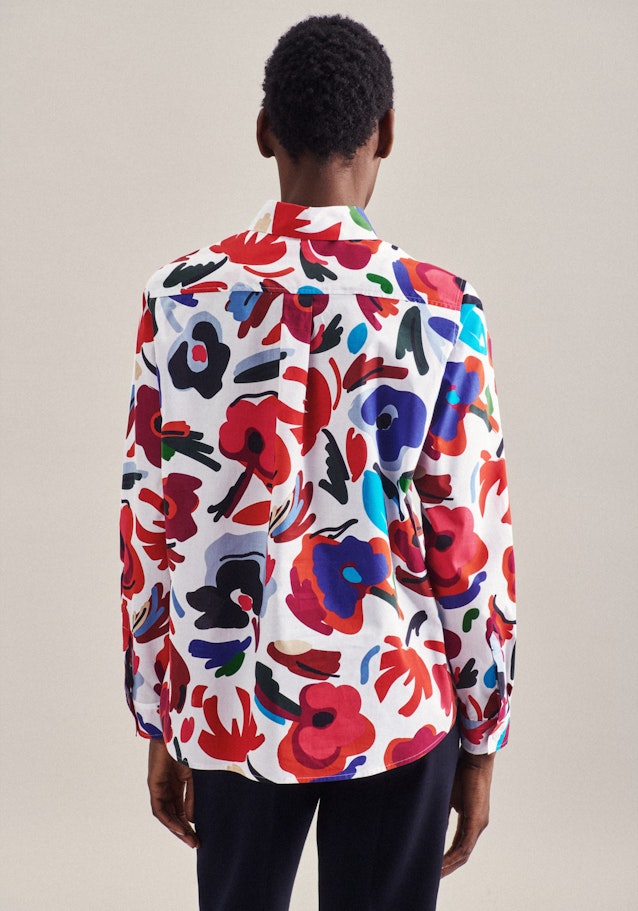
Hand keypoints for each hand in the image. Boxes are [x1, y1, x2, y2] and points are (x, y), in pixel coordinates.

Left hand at [147, 738, 199, 848]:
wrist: (176, 731)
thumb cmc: (186, 747)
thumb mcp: (193, 776)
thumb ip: (191, 796)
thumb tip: (192, 819)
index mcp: (177, 784)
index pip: (181, 809)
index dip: (189, 824)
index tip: (199, 836)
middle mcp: (167, 787)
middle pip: (173, 815)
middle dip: (183, 830)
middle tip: (195, 843)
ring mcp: (159, 787)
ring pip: (166, 815)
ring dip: (177, 829)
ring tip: (189, 839)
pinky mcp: (154, 785)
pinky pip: (160, 809)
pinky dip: (169, 820)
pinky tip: (180, 828)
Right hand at [441, 749, 494, 876]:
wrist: (473, 757)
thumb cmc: (461, 770)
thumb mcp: (447, 797)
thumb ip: (442, 814)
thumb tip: (433, 828)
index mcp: (472, 819)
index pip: (460, 845)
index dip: (448, 858)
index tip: (435, 866)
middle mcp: (478, 825)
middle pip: (463, 854)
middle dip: (447, 867)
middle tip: (432, 877)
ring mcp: (478, 824)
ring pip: (464, 853)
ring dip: (449, 865)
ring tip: (434, 874)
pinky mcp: (476, 820)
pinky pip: (464, 845)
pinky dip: (452, 856)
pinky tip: (441, 863)